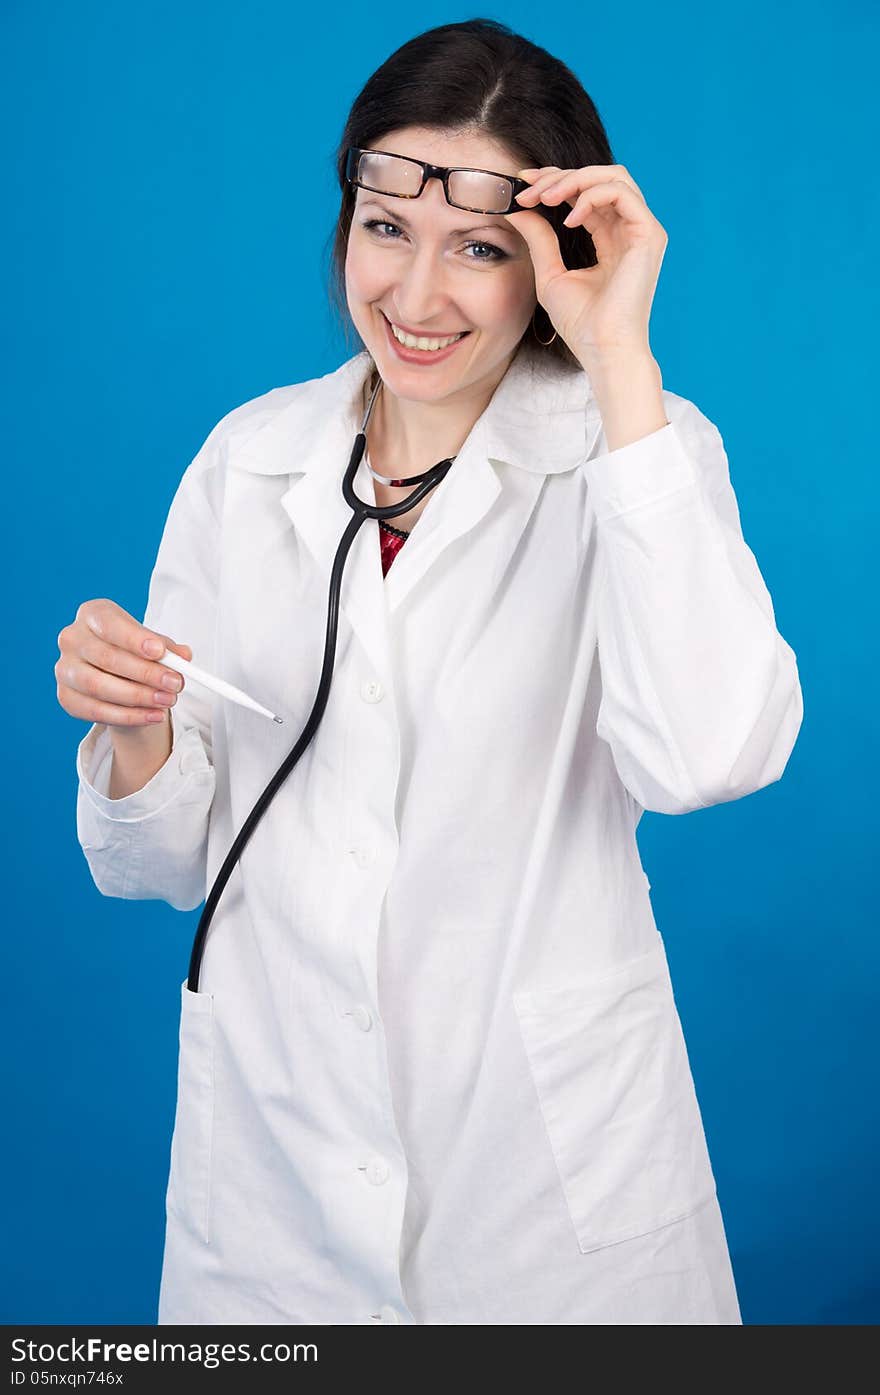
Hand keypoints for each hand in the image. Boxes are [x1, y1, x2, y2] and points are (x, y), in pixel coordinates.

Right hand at [56, 597, 190, 729]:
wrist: (116, 677)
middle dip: (145, 673)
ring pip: (98, 686)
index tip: (160, 652)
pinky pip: (96, 710)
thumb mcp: (153, 644)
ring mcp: (65, 669)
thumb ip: (168, 649)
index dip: (134, 638)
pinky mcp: (66, 697)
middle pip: (107, 657)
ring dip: (138, 696)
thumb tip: (183, 656)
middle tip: (174, 683)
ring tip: (167, 700)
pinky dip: (129, 716)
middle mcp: (72, 639)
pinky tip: (153, 715)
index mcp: (92, 615)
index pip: (109, 623)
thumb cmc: (133, 652)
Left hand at [503, 163, 667, 360]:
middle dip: (560, 176)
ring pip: (613, 177)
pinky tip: (569, 218)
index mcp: (610, 239)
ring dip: (575, 180)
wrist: (603, 350)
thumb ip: (538, 238)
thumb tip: (516, 208)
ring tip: (546, 197)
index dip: (554, 182)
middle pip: (599, 178)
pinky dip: (592, 196)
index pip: (585, 194)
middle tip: (529, 189)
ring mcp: (642, 231)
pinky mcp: (649, 235)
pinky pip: (622, 193)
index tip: (522, 185)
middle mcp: (628, 230)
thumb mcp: (550, 273)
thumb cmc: (581, 323)